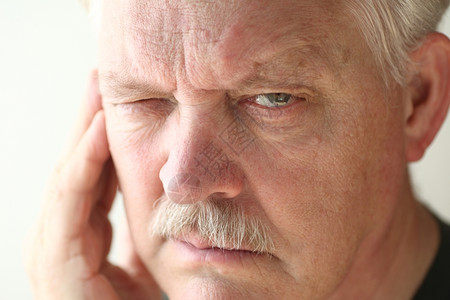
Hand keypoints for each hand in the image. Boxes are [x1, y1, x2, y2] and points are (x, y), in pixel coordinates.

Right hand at [25, 70, 160, 299]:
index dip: (101, 138)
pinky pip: (70, 201)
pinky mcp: (56, 261)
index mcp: (83, 237)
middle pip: (75, 167)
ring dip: (82, 129)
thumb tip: (165, 198)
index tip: (116, 102)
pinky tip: (97, 129)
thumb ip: (147, 234)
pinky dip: (83, 163)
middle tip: (100, 76)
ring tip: (97, 88)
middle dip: (86, 120)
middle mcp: (63, 238)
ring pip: (69, 175)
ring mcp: (54, 249)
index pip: (91, 177)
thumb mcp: (149, 263)